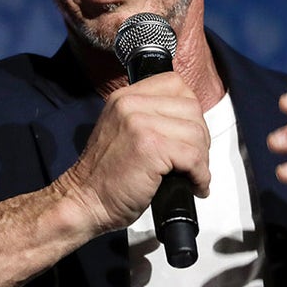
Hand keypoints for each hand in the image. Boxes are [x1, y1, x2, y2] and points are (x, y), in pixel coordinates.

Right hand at [55, 72, 210, 235]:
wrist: (84, 202)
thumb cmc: (106, 177)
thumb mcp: (122, 132)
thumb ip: (149, 118)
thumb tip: (191, 123)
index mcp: (125, 97)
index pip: (175, 85)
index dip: (190, 112)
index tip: (189, 135)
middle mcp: (131, 104)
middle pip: (191, 108)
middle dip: (200, 138)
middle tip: (195, 161)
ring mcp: (140, 124)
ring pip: (196, 133)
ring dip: (202, 160)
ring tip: (193, 176)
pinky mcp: (150, 147)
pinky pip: (193, 156)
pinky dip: (200, 175)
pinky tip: (194, 186)